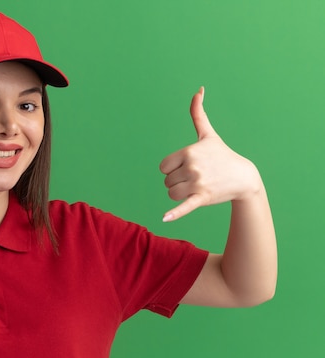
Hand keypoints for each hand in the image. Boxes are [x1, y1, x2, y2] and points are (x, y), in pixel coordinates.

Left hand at [160, 87, 261, 221]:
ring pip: (171, 194)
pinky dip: (174, 213)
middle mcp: (192, 167)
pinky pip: (184, 206)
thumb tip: (199, 89)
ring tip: (196, 188)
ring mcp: (198, 183)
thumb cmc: (222, 155)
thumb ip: (198, 113)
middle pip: (167, 181)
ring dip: (180, 194)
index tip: (187, 167)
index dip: (172, 169)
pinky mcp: (202, 198)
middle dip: (178, 182)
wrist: (243, 177)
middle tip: (196, 178)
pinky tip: (164, 218)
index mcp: (189, 152)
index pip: (163, 167)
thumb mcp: (208, 135)